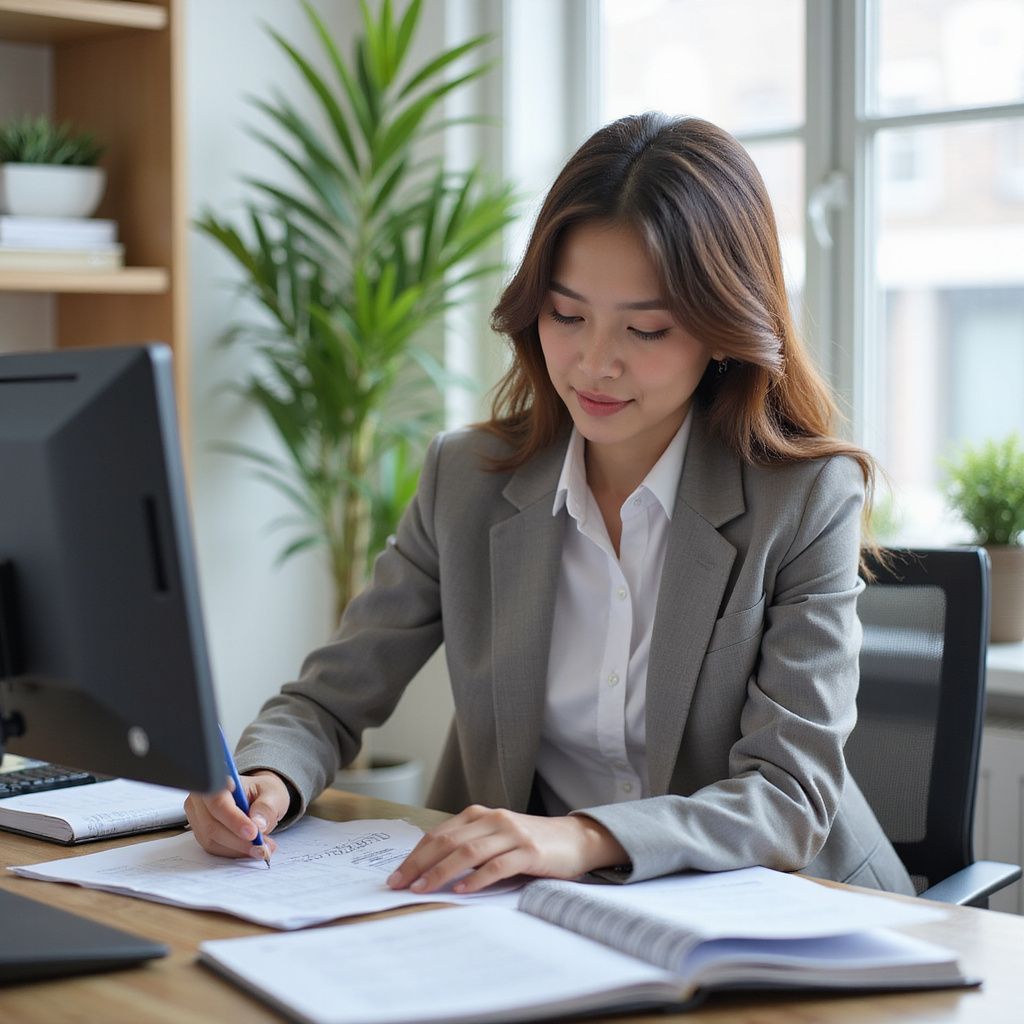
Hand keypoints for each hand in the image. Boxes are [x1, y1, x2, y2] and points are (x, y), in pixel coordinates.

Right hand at [184, 770, 290, 859]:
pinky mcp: (201, 833)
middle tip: (263, 847)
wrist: (257, 797)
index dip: (234, 819)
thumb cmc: (262, 792)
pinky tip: (250, 849)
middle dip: (239, 841)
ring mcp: (198, 817)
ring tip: (262, 848)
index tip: (253, 832)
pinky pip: (214, 848)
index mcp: (218, 781)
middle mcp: (202, 799)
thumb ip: (266, 807)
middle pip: (212, 825)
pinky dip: (234, 852)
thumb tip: (258, 823)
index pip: (218, 802)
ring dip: (238, 849)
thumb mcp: (272, 793)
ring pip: (212, 840)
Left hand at [386, 805, 627, 894]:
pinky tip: (462, 890)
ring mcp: (512, 833)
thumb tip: (429, 871)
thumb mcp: (496, 839)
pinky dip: (477, 878)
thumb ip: (469, 847)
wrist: (575, 840)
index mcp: (480, 815)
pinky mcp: (529, 851)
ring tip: (423, 889)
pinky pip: (498, 865)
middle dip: (419, 864)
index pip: (438, 835)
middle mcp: (493, 819)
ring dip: (441, 872)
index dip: (414, 855)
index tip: (396, 876)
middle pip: (447, 841)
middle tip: (399, 885)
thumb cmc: (530, 844)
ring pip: (469, 851)